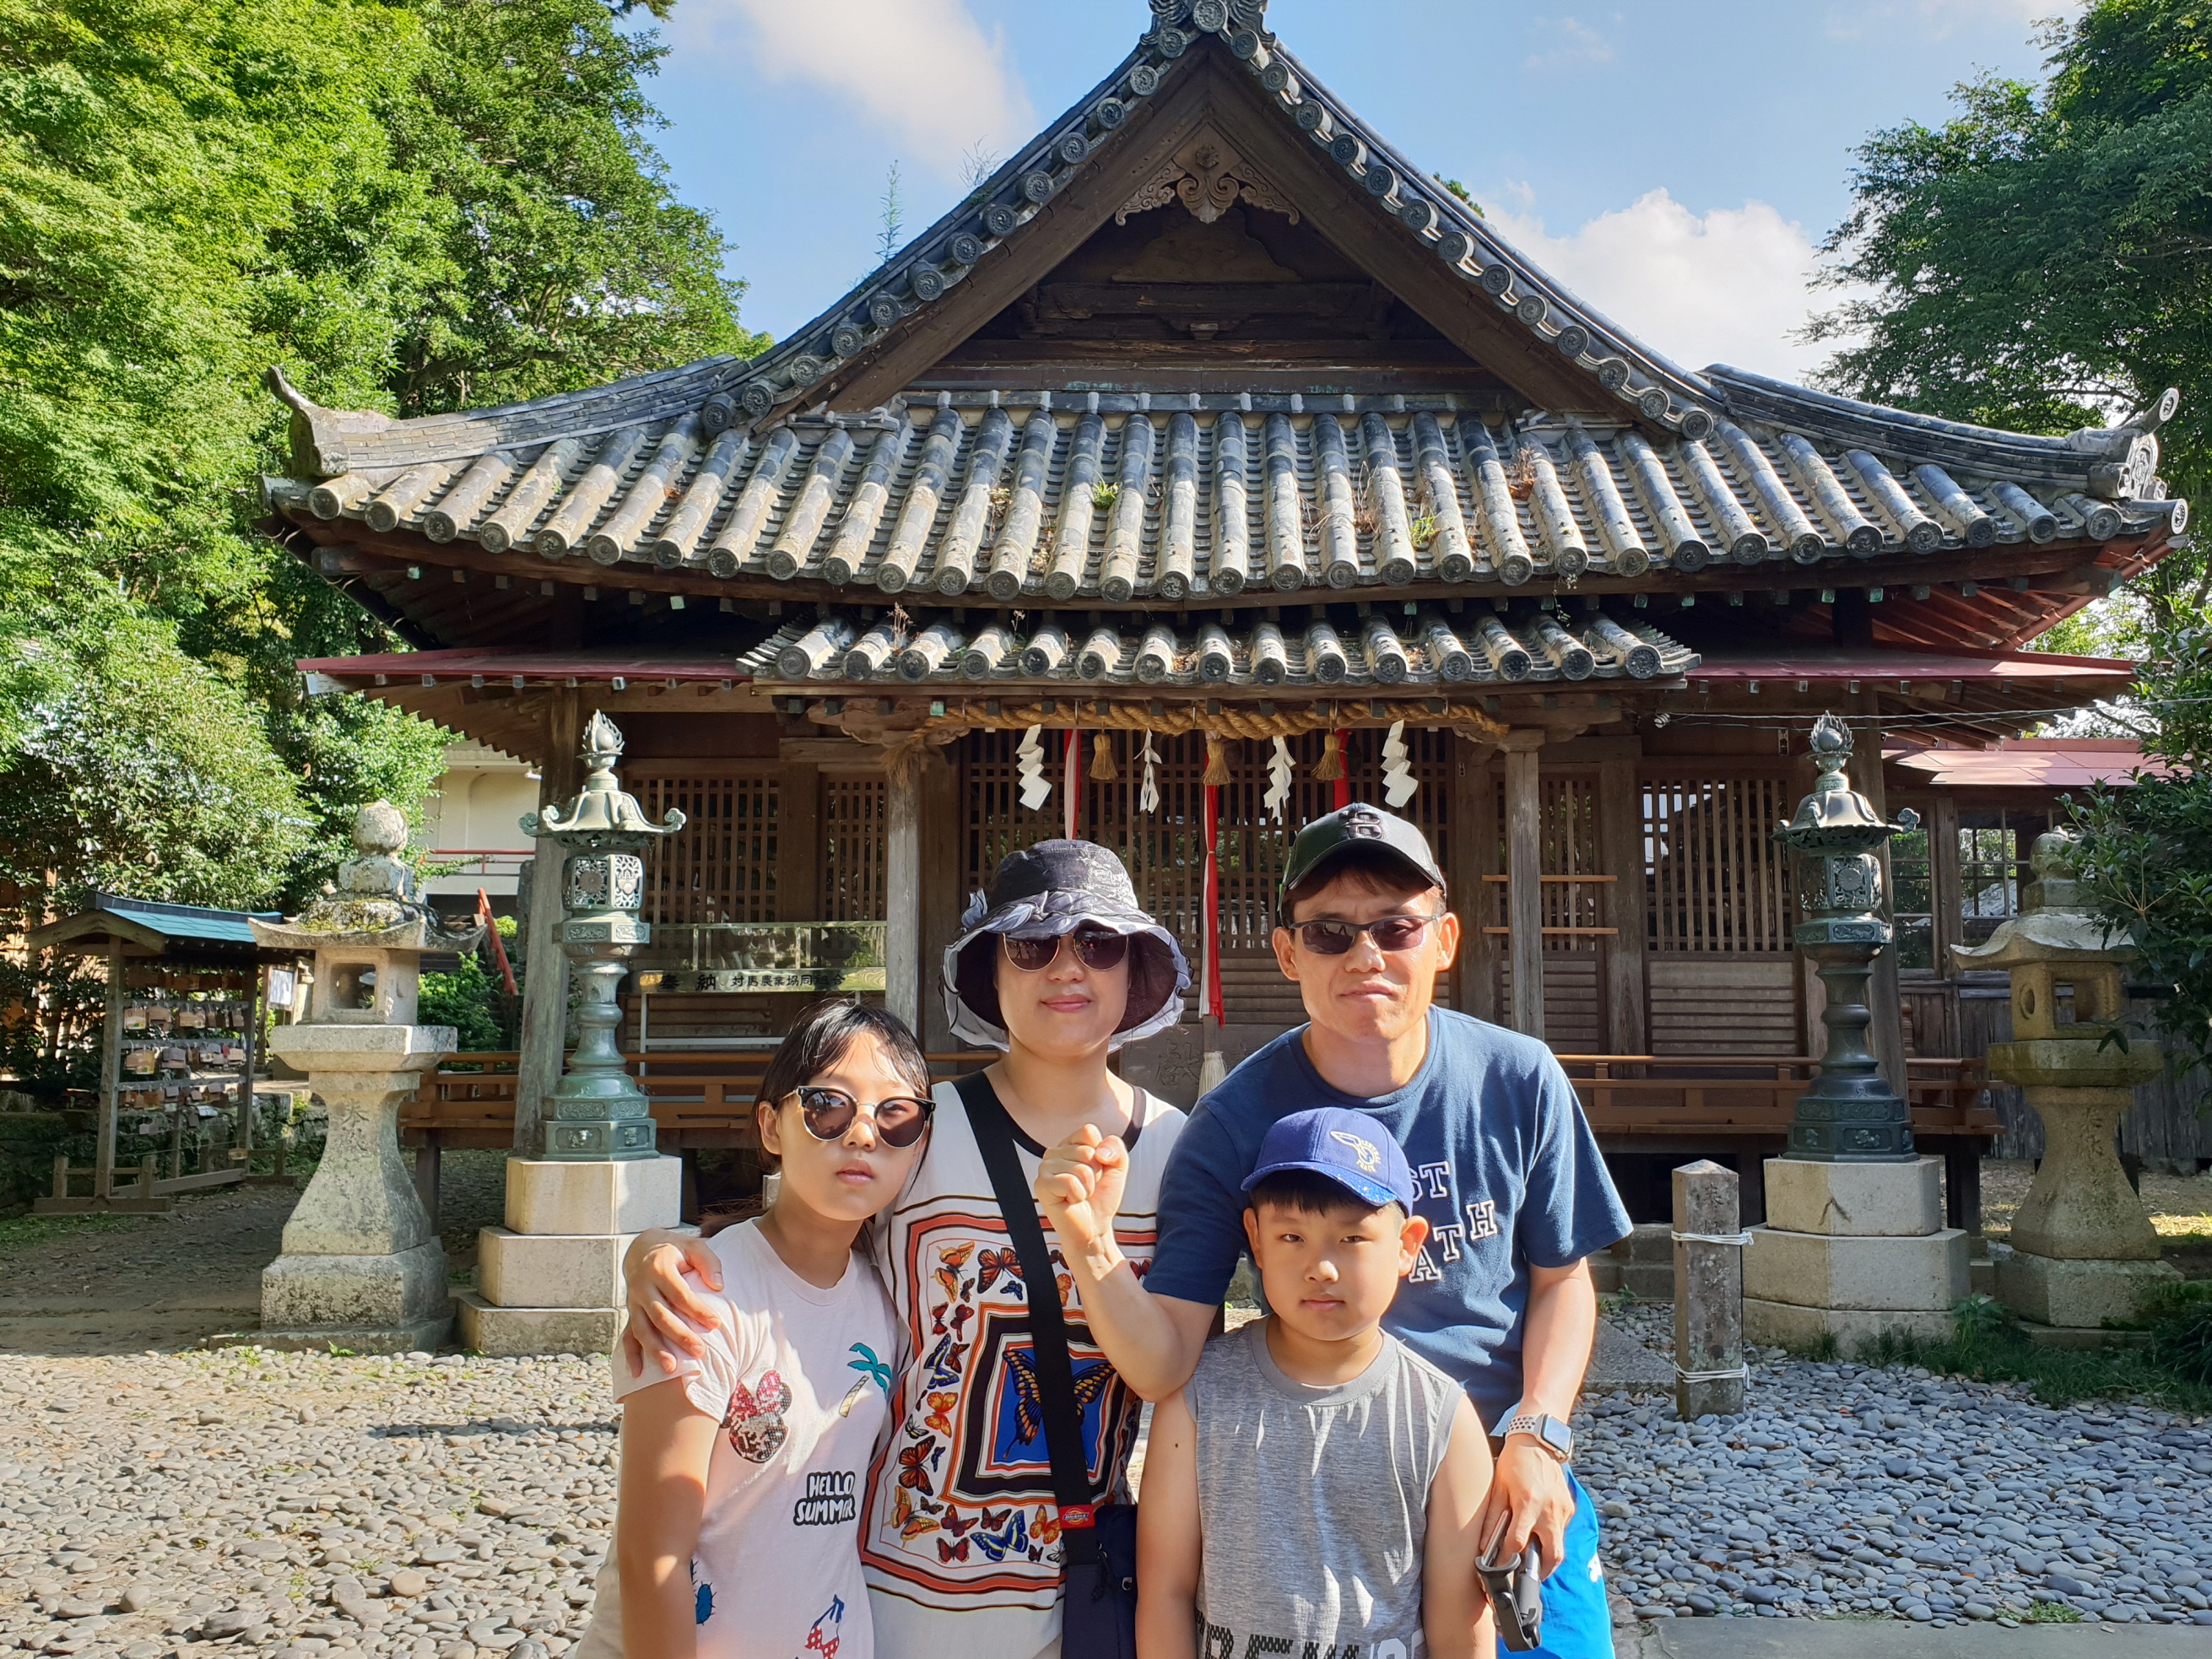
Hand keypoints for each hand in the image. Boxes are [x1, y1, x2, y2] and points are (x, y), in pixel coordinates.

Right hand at [618, 1230, 723, 1378]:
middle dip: (679, 1336)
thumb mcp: (694, 1247)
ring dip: (656, 1350)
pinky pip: (627, 1335)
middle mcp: (642, 1286)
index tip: (716, 1324)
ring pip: (642, 1329)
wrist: (642, 1247)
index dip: (698, 1310)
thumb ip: (708, 1263)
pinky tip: (638, 1373)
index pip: (680, 1295)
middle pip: (661, 1316)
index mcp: (659, 1268)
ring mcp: (633, 1301)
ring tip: (671, 1369)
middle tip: (699, 1352)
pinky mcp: (630, 1311)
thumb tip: (719, 1286)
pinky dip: (631, 1354)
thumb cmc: (675, 1249)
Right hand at [1033, 1123, 1128, 1262]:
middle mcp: (1054, 1152)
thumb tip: (1099, 1152)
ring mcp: (1045, 1168)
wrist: (1095, 1227)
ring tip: (1081, 1194)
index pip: (1088, 1131)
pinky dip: (1078, 1195)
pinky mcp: (1041, 1185)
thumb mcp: (1118, 1166)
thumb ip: (1115, 1148)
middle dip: (1096, 1174)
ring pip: (1080, 1168)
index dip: (1101, 1153)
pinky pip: (1069, 1182)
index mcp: (1069, 1144)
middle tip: (1088, 1187)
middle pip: (1086, 1151)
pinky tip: (1072, 1201)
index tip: (1098, 1170)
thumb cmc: (1101, 1197)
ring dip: (1088, 1186)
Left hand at [1477, 1438, 1573, 1579]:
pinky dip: (1552, 1537)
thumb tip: (1484, 1543)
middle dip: (1541, 1571)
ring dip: (1547, 1555)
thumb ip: (1493, 1517)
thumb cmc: (1515, 1462)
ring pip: (1559, 1546)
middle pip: (1551, 1555)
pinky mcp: (1569, 1507)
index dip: (1508, 1558)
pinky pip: (1562, 1530)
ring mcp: (1563, 1509)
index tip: (1500, 1566)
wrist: (1538, 1442)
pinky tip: (1540, 1532)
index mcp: (1528, 1504)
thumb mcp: (1498, 1487)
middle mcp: (1549, 1510)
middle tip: (1529, 1575)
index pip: (1518, 1542)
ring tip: (1532, 1558)